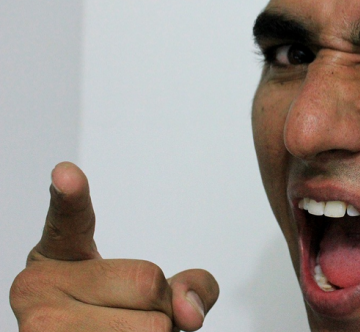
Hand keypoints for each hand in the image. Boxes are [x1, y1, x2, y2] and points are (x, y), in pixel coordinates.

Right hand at [10, 162, 219, 330]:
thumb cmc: (113, 317)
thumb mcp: (151, 289)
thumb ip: (189, 285)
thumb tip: (189, 312)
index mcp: (56, 255)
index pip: (67, 220)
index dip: (70, 196)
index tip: (67, 174)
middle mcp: (38, 289)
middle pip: (149, 283)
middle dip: (161, 306)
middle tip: (130, 315)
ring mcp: (42, 329)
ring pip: (153, 327)